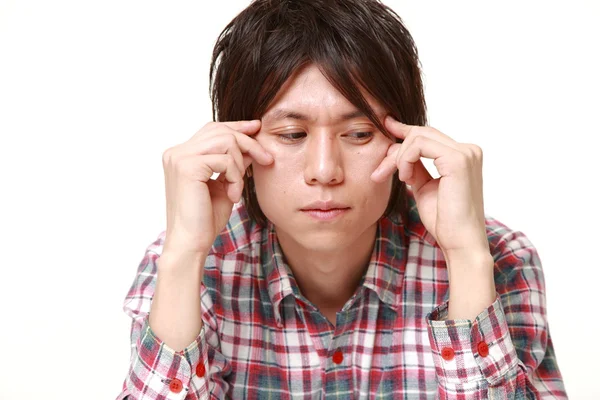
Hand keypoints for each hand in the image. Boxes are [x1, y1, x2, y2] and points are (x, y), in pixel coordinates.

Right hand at [161, 120, 272, 256]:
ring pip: (226, 142)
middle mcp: (176, 152)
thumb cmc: (205, 219)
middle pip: (221, 131)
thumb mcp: (225, 184)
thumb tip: (252, 142)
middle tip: (267, 160)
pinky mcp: (187, 167)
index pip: (212, 129)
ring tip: (238, 188)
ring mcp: (179, 158)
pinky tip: (233, 196)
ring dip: (241, 166)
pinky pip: (225, 160)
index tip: (257, 128)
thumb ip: (234, 163)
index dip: (237, 126)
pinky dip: (236, 178)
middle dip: (248, 143)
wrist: (191, 243)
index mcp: (181, 155)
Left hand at [371, 116, 488, 259]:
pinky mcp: (458, 160)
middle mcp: (468, 150)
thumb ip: (416, 167)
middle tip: (379, 172)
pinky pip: (419, 145)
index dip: (405, 129)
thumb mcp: (424, 187)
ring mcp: (465, 153)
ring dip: (399, 157)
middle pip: (421, 133)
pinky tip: (405, 178)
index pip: (429, 135)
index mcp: (463, 156)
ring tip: (400, 180)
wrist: (459, 242)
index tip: (386, 126)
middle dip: (395, 150)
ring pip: (418, 136)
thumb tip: (399, 150)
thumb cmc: (444, 220)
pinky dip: (405, 159)